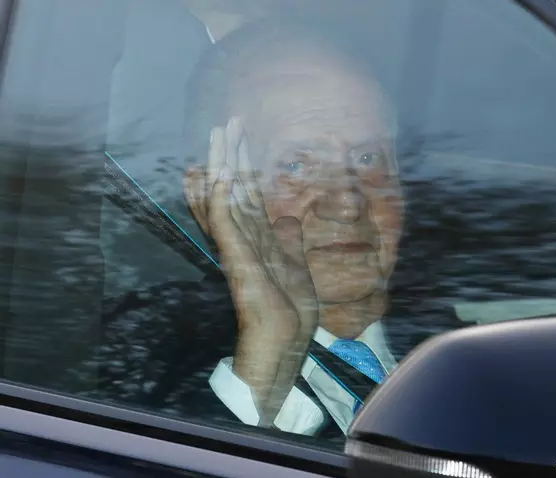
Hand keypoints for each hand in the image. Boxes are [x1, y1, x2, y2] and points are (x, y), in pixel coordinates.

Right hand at [184, 117, 318, 425]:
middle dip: (230, 155)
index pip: (247, 193)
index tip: (241, 137)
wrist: (285, 341)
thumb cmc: (291, 312)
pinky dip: (219, 195)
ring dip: (222, 164)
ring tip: (219, 134)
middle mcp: (244, 238)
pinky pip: (223, 220)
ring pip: (224, 196)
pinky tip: (218, 170)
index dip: (244, 165)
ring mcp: (237, 246)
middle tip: (227, 123)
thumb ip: (289, 240)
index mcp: (259, 238)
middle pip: (233, 188)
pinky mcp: (236, 258)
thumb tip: (288, 217)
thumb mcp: (297, 265)